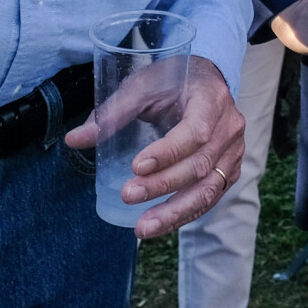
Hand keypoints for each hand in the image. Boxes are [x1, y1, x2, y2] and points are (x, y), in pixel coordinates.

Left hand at [63, 55, 242, 238]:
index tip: (136, 167)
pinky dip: (185, 214)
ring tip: (143, 228)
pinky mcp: (228, 171)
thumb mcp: (143, 86)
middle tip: (129, 195)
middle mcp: (230, 128)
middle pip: (200, 165)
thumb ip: (113, 112)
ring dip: (175, 212)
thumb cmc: (172, 80)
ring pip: (209, 190)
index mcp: (212, 99)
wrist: (205, 79)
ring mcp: (233, 152)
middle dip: (163, 185)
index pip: (196, 131)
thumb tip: (74, 140)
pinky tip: (160, 225)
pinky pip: (210, 198)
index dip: (168, 152)